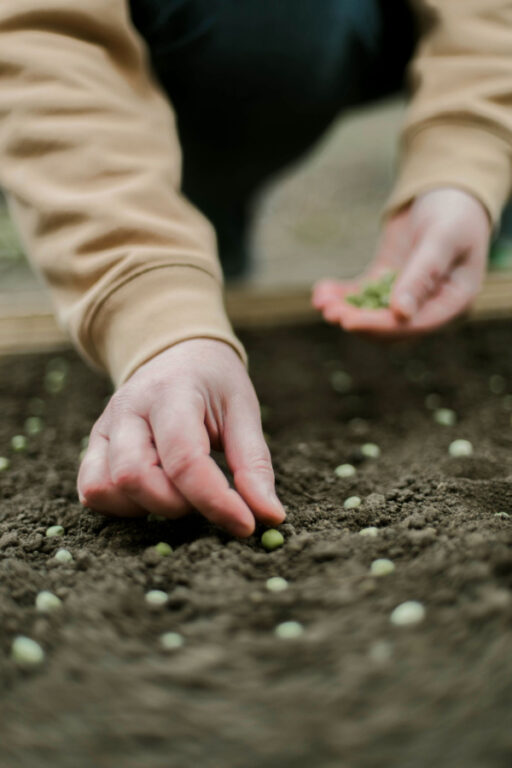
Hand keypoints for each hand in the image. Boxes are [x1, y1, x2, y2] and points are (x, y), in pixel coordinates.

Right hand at [78, 339, 284, 537]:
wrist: (177, 354)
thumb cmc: (214, 384)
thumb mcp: (243, 411)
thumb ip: (253, 464)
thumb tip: (270, 517)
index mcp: (170, 393)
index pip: (184, 459)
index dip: (215, 501)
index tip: (246, 525)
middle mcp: (128, 409)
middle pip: (135, 476)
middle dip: (178, 505)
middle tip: (208, 498)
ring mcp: (105, 428)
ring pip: (107, 488)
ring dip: (148, 507)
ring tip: (181, 494)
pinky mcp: (94, 447)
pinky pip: (93, 490)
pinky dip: (123, 507)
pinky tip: (154, 496)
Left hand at [312, 188, 490, 336]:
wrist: (449, 190)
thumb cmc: (455, 212)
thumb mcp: (441, 239)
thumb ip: (422, 275)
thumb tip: (401, 313)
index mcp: (454, 301)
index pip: (414, 324)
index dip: (380, 326)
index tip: (349, 322)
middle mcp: (431, 304)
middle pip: (391, 326)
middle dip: (359, 320)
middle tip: (330, 312)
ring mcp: (407, 294)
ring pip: (373, 313)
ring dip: (347, 310)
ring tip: (321, 301)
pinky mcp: (387, 281)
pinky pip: (363, 294)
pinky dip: (343, 295)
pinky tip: (321, 292)